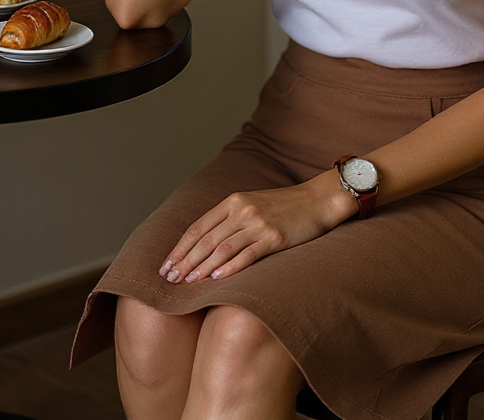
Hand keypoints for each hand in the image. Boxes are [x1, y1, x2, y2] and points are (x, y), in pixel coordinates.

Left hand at [158, 173, 355, 283]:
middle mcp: (243, 210)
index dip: (180, 248)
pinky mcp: (275, 237)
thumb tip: (203, 245)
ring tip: (188, 283)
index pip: (198, 227)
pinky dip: (230, 268)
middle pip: (206, 239)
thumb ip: (230, 219)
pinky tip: (217, 279)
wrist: (318, 200)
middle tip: (169, 280)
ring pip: (222, 248)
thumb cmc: (284, 206)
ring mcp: (259, 223)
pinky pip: (248, 254)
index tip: (165, 266)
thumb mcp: (253, 204)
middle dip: (185, 261)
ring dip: (202, 268)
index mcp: (234, 201)